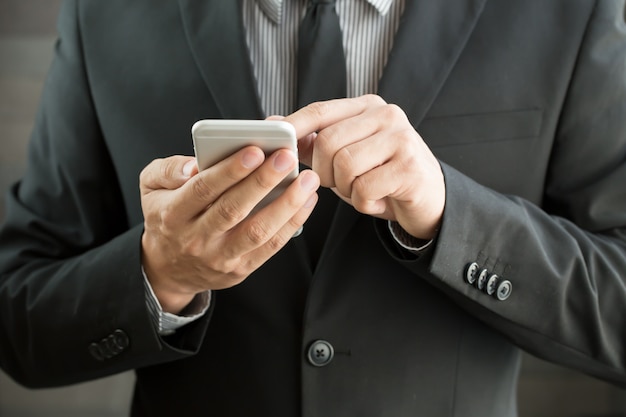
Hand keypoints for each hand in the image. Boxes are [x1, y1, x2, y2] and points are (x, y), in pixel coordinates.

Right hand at [139, 148, 319, 312]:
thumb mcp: (150, 187)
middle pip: (233, 209)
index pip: (202, 189)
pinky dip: (293, 223)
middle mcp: (196, 238)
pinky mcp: (241, 268)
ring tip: (306, 179)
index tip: (253, 150)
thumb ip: (168, 170)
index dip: (229, 170)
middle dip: (263, 181)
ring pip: (257, 231)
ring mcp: (220, 257)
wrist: (168, 267)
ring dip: (286, 204)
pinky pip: (271, 246)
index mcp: (173, 213)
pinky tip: (307, 201)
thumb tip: (193, 165)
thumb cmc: (166, 217)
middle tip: (286, 157)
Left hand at [284, 94, 444, 240]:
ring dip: (345, 189)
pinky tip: (378, 200)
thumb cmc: (380, 176)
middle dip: (324, 172)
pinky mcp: (410, 167)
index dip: (293, 126)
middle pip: (327, 142)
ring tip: (362, 191)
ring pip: (344, 166)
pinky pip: (363, 190)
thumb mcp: (346, 155)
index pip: (320, 111)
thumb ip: (314, 141)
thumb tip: (274, 124)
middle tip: (338, 183)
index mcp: (367, 107)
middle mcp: (386, 115)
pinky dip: (363, 204)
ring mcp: (401, 139)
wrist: (428, 200)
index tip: (272, 137)